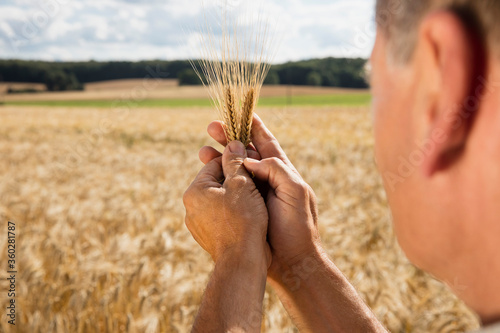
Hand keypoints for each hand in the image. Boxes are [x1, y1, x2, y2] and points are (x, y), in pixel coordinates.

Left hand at [183, 141, 271, 268]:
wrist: (242, 261)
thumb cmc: (243, 220)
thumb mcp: (241, 184)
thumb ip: (235, 161)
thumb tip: (232, 143)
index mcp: (194, 191)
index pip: (214, 164)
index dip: (235, 160)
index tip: (250, 160)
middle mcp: (191, 208)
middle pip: (216, 183)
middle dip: (235, 180)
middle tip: (254, 180)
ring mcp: (198, 225)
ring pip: (219, 201)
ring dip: (235, 197)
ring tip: (254, 199)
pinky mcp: (208, 238)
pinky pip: (221, 218)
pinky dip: (233, 214)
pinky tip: (249, 217)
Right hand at [199, 115, 322, 283]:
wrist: (292, 261)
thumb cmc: (298, 227)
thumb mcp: (295, 192)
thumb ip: (277, 170)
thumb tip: (250, 159)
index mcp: (283, 171)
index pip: (266, 142)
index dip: (253, 126)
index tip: (240, 111)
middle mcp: (268, 179)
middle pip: (246, 152)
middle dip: (228, 138)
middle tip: (210, 128)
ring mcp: (255, 193)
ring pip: (234, 169)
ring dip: (219, 158)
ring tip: (202, 151)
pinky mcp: (245, 208)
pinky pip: (229, 188)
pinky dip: (218, 179)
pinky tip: (206, 176)